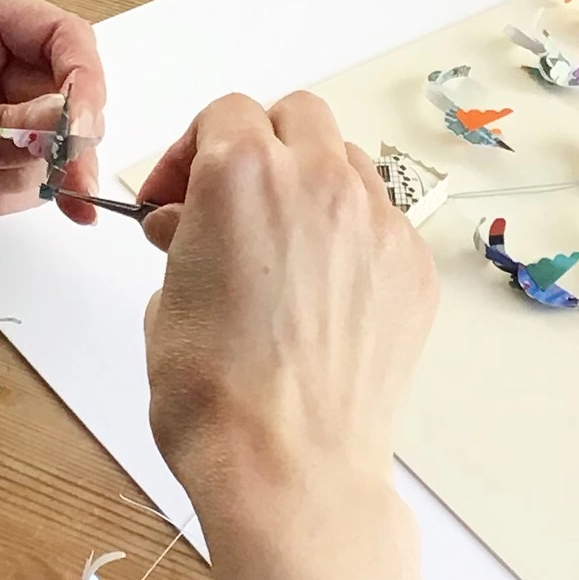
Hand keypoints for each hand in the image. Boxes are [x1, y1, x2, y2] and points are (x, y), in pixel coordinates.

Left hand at [0, 0, 106, 243]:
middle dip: (68, 142)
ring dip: (25, 174)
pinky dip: (4, 195)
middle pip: (66, 95)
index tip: (84, 132)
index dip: (85, 83)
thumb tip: (62, 135)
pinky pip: (18, 180)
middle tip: (76, 190)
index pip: (62, 37)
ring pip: (47, 145)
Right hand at [137, 92, 437, 579]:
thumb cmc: (212, 393)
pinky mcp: (412, 269)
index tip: (175, 197)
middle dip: (260, 144)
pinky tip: (322, 292)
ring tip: (280, 247)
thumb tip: (194, 226)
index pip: (224, 113)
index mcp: (241, 172)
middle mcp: (318, 180)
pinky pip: (381, 223)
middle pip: (297, 116)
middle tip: (229, 202)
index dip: (191, 151)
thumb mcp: (166, 299)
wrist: (288, 465)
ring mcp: (377, 223)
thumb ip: (185, 239)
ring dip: (311, 184)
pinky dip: (350, 237)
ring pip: (347, 162)